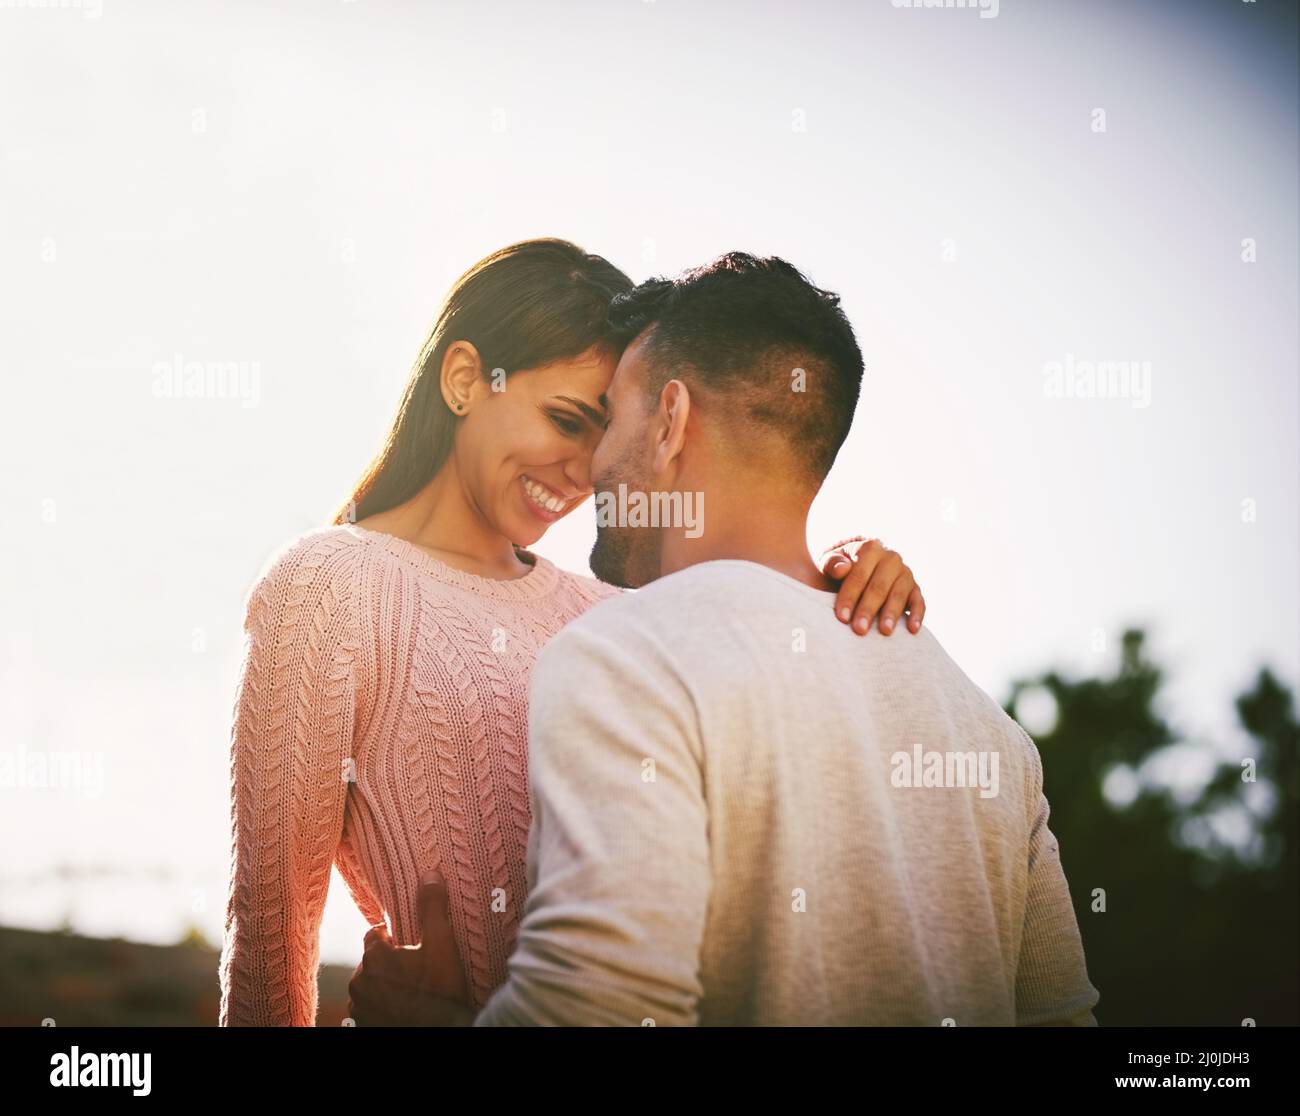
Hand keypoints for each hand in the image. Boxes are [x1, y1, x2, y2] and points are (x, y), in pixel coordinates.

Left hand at [346, 871, 476, 1025]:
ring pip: (371, 986)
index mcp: (373, 958)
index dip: (395, 936)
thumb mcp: (442, 946)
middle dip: (390, 962)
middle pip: (372, 961)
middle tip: (418, 969)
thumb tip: (430, 874)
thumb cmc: (440, 992)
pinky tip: (404, 1008)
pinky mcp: (361, 1027)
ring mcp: (358, 1009)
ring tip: (413, 991)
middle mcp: (358, 983)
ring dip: (386, 986)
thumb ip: (433, 909)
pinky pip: (370, 1009)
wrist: (440, 1034)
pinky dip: (383, 1007)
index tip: (414, 944)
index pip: (375, 933)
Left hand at [819, 537, 925, 636]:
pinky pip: (919, 601)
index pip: (859, 575)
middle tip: (860, 630)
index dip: (850, 596)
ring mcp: (905, 573)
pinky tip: (912, 629)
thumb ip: (831, 563)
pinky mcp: (915, 589)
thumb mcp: (827, 562)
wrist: (856, 569)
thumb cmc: (837, 569)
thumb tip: (842, 569)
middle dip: (868, 609)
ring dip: (892, 613)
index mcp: (869, 548)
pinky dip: (917, 614)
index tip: (842, 617)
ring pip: (899, 594)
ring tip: (884, 631)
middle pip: (879, 586)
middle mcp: (890, 558)